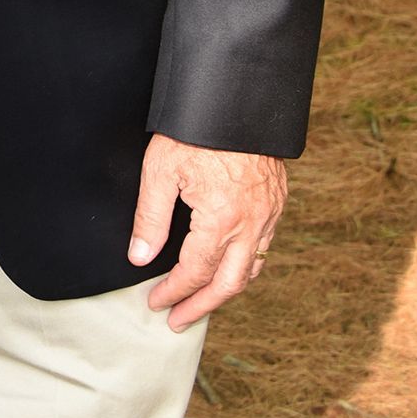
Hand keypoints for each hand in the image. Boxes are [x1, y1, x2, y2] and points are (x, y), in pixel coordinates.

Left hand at [129, 133, 286, 330]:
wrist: (237, 96)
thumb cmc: (195, 129)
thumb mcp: (161, 168)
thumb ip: (150, 217)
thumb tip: (139, 256)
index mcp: (221, 219)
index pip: (194, 271)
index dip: (174, 292)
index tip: (156, 303)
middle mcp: (251, 223)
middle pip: (228, 284)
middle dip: (201, 306)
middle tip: (178, 321)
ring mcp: (269, 213)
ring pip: (252, 269)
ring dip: (225, 290)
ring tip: (202, 302)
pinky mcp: (277, 201)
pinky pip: (265, 247)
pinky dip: (246, 265)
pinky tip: (230, 267)